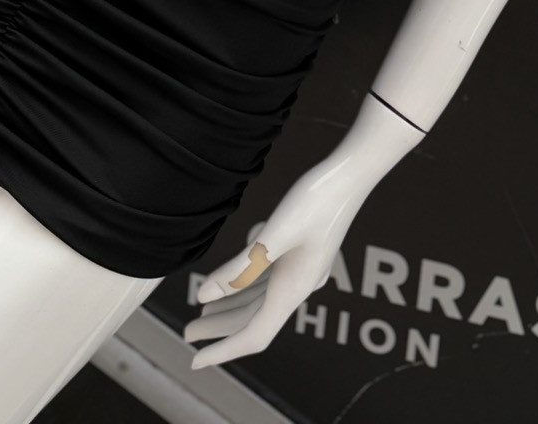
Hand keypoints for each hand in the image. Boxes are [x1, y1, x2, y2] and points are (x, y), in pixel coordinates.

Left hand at [183, 159, 364, 370]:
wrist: (350, 175)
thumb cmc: (316, 200)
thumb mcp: (274, 234)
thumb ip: (240, 267)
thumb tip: (204, 296)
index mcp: (293, 289)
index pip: (254, 335)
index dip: (223, 350)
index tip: (195, 361)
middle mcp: (298, 286)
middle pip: (254, 320)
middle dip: (221, 330)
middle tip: (187, 333)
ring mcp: (301, 271)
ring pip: (260, 300)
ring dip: (231, 308)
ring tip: (202, 313)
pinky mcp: (301, 255)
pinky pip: (268, 281)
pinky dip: (246, 287)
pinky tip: (231, 280)